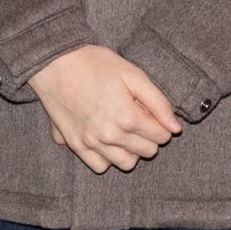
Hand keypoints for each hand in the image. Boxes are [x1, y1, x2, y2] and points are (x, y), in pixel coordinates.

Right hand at [31, 45, 182, 173]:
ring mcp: (91, 143)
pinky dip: (107, 158)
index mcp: (127, 117)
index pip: (162, 136)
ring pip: (126, 163)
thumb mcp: (132, 74)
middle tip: (138, 116)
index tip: (151, 110)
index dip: (161, 122)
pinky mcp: (75, 145)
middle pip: (147, 151)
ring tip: (124, 129)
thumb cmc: (95, 64)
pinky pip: (100, 166)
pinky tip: (107, 140)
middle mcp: (110, 136)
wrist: (55, 62)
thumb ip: (158, 101)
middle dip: (149, 135)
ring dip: (132, 149)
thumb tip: (175, 127)